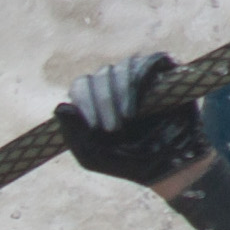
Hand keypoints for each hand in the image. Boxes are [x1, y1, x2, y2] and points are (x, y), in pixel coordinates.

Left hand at [60, 48, 209, 187]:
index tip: (94, 127)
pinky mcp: (167, 75)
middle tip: (113, 128)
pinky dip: (143, 78)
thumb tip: (60, 106)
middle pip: (102, 74)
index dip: (84, 102)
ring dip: (121, 91)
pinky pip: (152, 60)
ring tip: (127, 118)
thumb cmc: (127, 163)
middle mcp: (117, 84)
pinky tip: (141, 103)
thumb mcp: (92, 155)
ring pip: (124, 66)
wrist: (168, 169)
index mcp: (95, 99)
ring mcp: (143, 77)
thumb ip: (73, 133)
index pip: (82, 85)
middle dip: (103, 100)